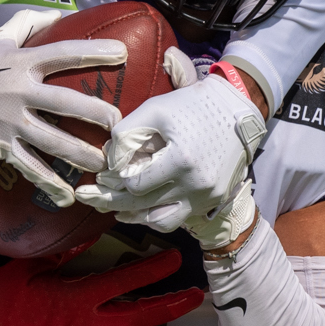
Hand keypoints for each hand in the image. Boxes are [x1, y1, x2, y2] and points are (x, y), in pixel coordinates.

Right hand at [0, 7, 125, 205]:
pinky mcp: (2, 147)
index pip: (63, 53)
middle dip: (95, 112)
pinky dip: (48, 183)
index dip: (93, 52)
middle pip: (64, 102)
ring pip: (52, 140)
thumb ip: (27, 23)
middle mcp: (18, 92)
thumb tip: (59, 13)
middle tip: (118, 122)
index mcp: (21, 63)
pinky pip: (30, 167)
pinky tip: (67, 196)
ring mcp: (10, 122)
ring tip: (104, 162)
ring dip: (80, 153)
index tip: (122, 53)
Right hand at [0, 245, 206, 325]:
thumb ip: (66, 252)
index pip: (124, 281)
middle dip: (171, 306)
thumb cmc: (8, 294)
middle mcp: (89, 322)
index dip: (152, 270)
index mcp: (78, 296)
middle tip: (196, 296)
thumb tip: (92, 236)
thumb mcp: (33, 265)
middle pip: (140, 316)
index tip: (175, 259)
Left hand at [76, 72, 265, 238]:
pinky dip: (156, 216)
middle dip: (110, 202)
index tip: (104, 173)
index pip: (134, 184)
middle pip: (142, 206)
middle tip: (85, 197)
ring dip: (134, 216)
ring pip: (160, 221)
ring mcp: (207, 197)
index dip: (115, 180)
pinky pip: (179, 218)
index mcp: (181, 160)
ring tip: (113, 209)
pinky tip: (139, 209)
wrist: (238, 109)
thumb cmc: (192, 104)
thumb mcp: (154, 109)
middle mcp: (197, 185)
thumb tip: (107, 162)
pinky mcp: (213, 200)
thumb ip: (126, 134)